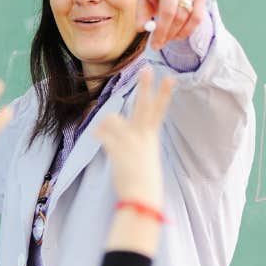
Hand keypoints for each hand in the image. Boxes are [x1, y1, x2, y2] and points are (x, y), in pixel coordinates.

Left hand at [95, 68, 174, 208]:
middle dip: (146, 86)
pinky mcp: (117, 150)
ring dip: (107, 122)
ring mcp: (130, 142)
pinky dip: (98, 132)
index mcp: (151, 138)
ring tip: (104, 130)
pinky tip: (95, 133)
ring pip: (114, 118)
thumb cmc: (143, 182)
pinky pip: (103, 133)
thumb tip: (132, 143)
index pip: (159, 111)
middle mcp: (142, 136)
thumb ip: (139, 145)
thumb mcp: (145, 159)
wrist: (142, 198)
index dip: (164, 93)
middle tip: (147, 68)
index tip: (170, 77)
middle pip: (144, 105)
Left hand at [136, 0, 205, 50]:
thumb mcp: (145, 4)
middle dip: (161, 32)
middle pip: (168, 11)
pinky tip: (177, 36)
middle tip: (155, 46)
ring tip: (163, 41)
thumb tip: (143, 28)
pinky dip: (186, 32)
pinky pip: (196, 19)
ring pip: (182, 17)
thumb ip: (142, 14)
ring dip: (171, 34)